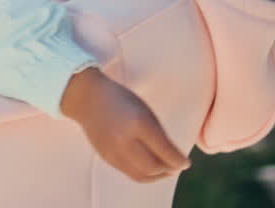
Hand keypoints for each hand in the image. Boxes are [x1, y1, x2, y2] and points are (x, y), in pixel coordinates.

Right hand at [60, 67, 191, 182]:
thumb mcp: (144, 110)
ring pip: (140, 175)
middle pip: (153, 167)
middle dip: (168, 170)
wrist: (88, 99)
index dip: (178, 160)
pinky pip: (129, 172)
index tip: (187, 162)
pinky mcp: (106, 158)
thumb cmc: (120, 99)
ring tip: (166, 170)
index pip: (164, 150)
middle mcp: (125, 140)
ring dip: (156, 176)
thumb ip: (159, 133)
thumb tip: (174, 156)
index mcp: (138, 122)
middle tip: (177, 167)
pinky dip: (143, 174)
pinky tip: (149, 167)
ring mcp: (113, 151)